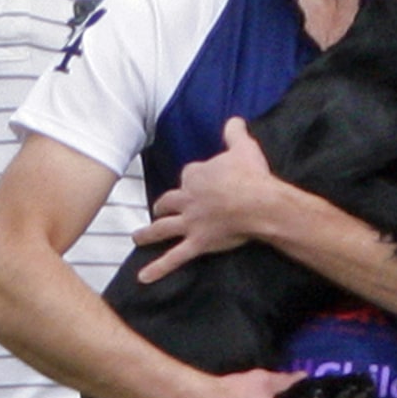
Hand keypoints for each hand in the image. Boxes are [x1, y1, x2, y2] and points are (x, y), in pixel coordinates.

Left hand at [133, 117, 272, 282]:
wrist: (258, 203)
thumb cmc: (251, 175)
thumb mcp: (243, 147)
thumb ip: (235, 132)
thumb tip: (235, 119)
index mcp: (196, 175)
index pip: (188, 175)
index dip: (193, 179)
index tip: (197, 181)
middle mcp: (188, 198)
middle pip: (169, 201)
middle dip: (162, 205)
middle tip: (159, 209)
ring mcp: (191, 222)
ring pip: (163, 228)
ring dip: (148, 234)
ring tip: (137, 238)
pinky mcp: (198, 242)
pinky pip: (174, 258)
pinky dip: (158, 268)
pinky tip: (143, 278)